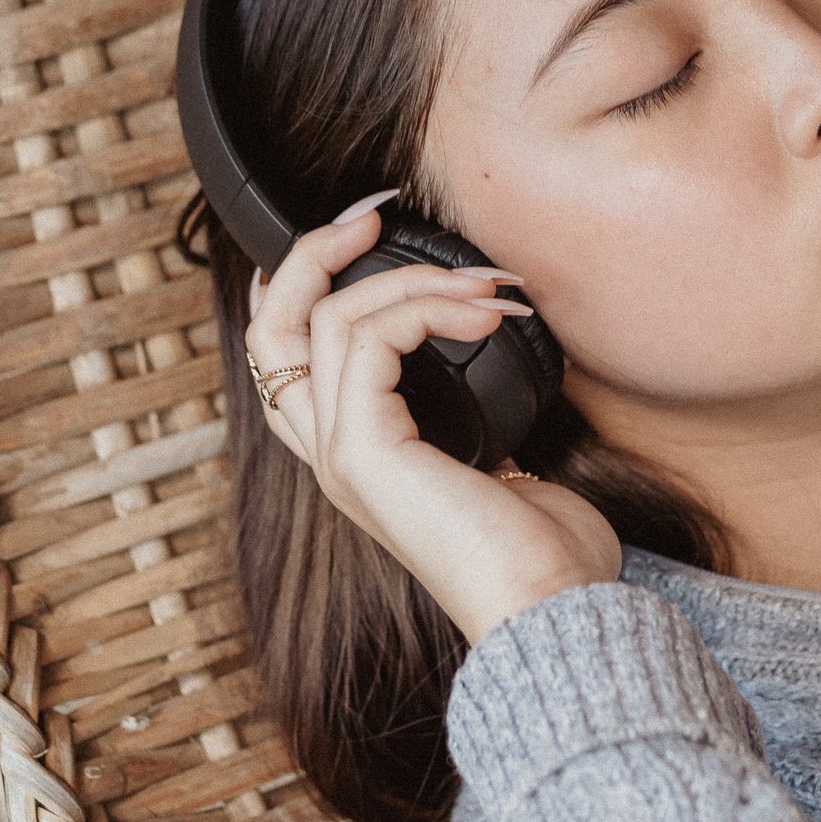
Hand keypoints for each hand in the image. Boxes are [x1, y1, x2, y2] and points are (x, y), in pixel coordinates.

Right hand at [245, 201, 620, 645]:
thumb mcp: (503, 457)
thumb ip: (480, 407)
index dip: (307, 284)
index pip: (287, 357)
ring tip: (490, 287)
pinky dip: (425, 307)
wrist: (550, 608)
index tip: (368, 233)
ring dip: (416, 280)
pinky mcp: (363, 452)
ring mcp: (338, 456)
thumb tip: (502, 344)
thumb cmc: (543, 550)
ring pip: (330, 319)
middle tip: (378, 213)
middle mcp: (331, 455)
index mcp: (357, 457)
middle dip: (316, 254)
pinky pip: (366, 340)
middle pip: (270, 328)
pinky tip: (484, 316)